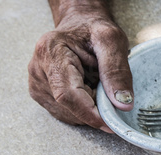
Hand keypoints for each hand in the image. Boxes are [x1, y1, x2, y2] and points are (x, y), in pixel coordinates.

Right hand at [28, 11, 132, 130]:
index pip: (67, 95)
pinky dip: (83, 109)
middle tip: (110, 94)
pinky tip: (88, 91)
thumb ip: (117, 71)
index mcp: (51, 52)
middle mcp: (38, 70)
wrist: (79, 26)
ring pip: (68, 114)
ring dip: (89, 109)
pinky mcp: (42, 95)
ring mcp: (37, 85)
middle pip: (69, 107)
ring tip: (96, 85)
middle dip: (94, 109)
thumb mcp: (112, 41)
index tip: (111, 123)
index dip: (90, 113)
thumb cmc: (93, 30)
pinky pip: (66, 114)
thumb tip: (123, 104)